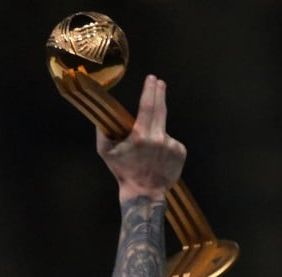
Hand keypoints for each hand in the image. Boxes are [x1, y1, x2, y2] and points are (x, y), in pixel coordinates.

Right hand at [97, 74, 185, 201]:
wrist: (144, 193)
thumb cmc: (123, 172)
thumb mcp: (106, 153)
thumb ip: (102, 133)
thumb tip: (100, 117)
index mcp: (141, 136)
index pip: (147, 106)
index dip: (150, 90)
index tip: (152, 79)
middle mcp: (159, 138)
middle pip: (161, 109)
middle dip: (159, 94)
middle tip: (159, 83)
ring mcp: (172, 145)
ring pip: (164, 129)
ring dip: (157, 133)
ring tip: (149, 151)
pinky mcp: (181, 152)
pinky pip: (172, 142)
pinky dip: (165, 146)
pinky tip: (159, 157)